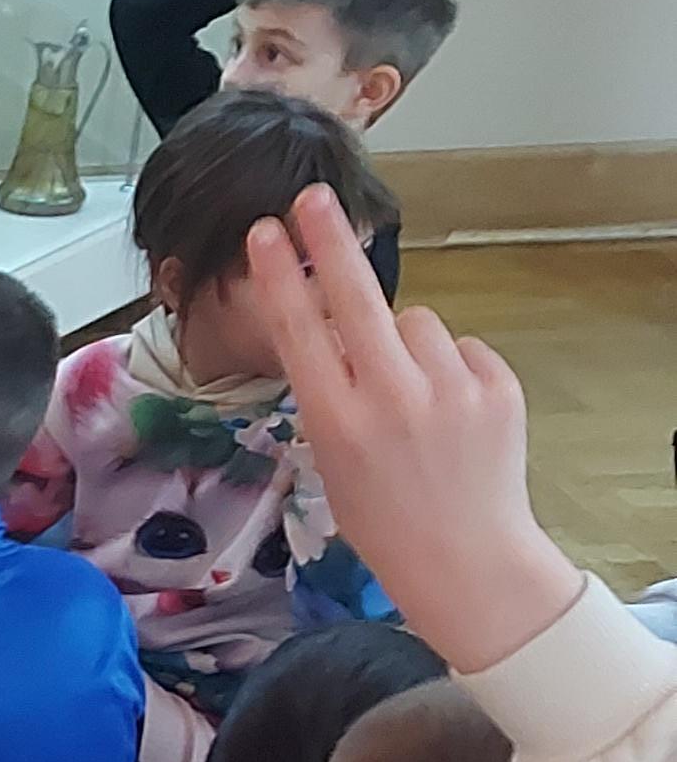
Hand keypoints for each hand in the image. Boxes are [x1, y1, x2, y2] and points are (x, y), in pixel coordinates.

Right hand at [238, 184, 574, 672]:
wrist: (467, 561)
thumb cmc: (387, 520)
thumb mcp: (334, 460)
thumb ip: (333, 391)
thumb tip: (339, 322)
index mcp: (338, 422)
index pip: (300, 330)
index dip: (281, 275)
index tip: (265, 232)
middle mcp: (390, 399)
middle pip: (355, 298)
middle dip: (330, 240)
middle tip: (314, 199)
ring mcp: (449, 392)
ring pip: (416, 323)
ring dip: (408, 343)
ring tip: (415, 399)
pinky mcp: (496, 389)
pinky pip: (461, 349)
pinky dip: (453, 369)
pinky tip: (452, 413)